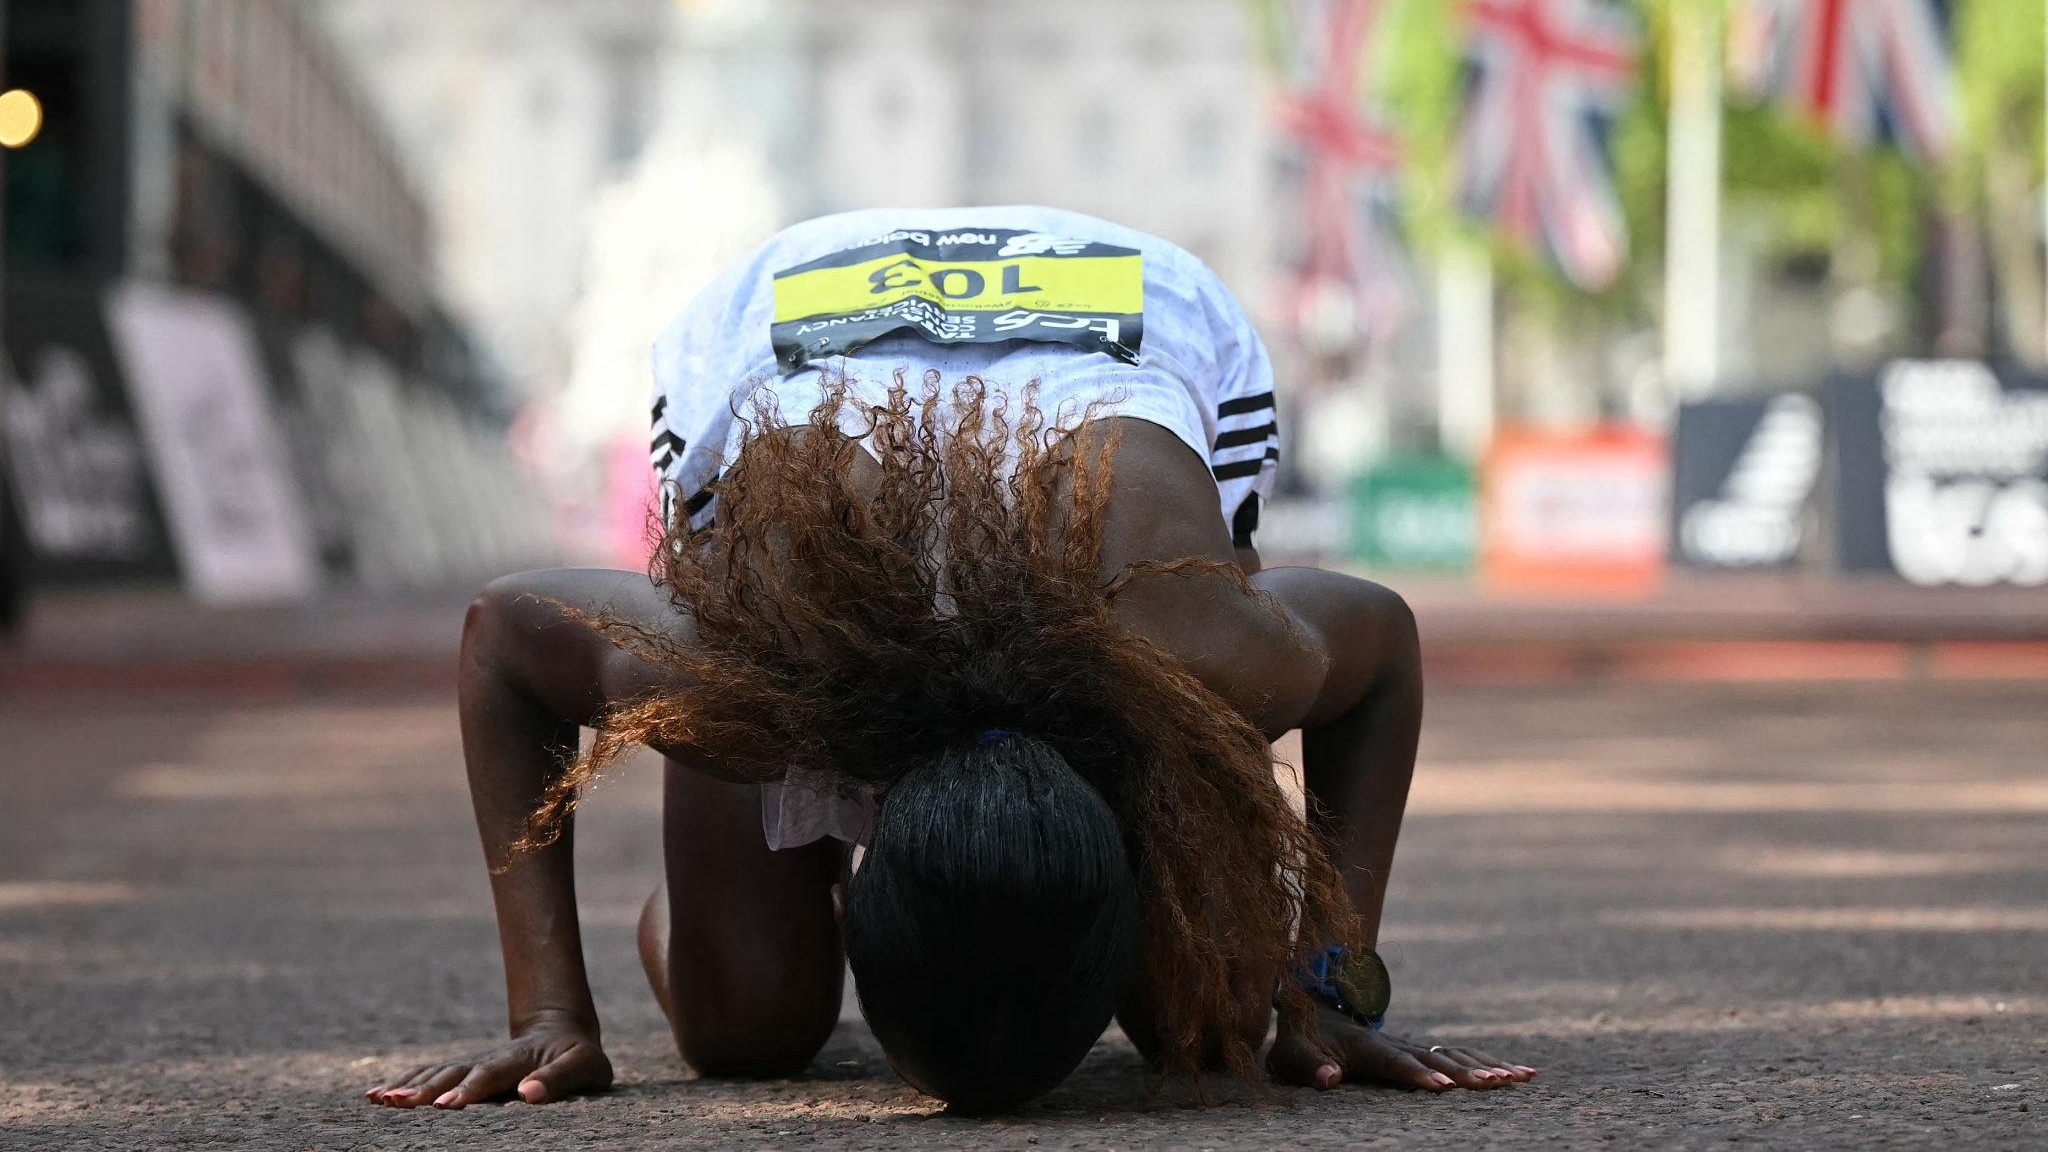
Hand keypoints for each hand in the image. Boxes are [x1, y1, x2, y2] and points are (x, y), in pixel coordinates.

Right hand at [366, 1024, 612, 1108]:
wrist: (561, 1030)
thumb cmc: (578, 1056)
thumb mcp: (586, 1065)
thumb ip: (561, 1078)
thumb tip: (530, 1093)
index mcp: (518, 1061)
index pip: (489, 1075)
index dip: (468, 1089)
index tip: (447, 1105)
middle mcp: (488, 1060)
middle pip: (452, 1074)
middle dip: (425, 1089)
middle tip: (397, 1102)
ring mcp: (472, 1064)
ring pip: (435, 1073)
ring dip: (406, 1085)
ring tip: (377, 1098)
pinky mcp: (462, 1072)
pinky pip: (429, 1075)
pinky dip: (403, 1083)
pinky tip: (375, 1095)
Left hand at [1267, 1006, 1536, 1091]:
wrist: (1312, 1008)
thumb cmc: (1301, 1040)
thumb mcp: (1292, 1055)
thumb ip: (1311, 1066)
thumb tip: (1327, 1080)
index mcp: (1367, 1047)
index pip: (1396, 1063)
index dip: (1418, 1075)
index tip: (1443, 1088)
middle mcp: (1397, 1042)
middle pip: (1438, 1057)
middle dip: (1469, 1072)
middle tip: (1499, 1083)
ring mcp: (1413, 1044)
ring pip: (1458, 1053)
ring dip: (1491, 1064)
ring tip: (1525, 1076)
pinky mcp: (1424, 1050)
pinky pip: (1462, 1054)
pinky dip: (1492, 1062)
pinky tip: (1522, 1073)